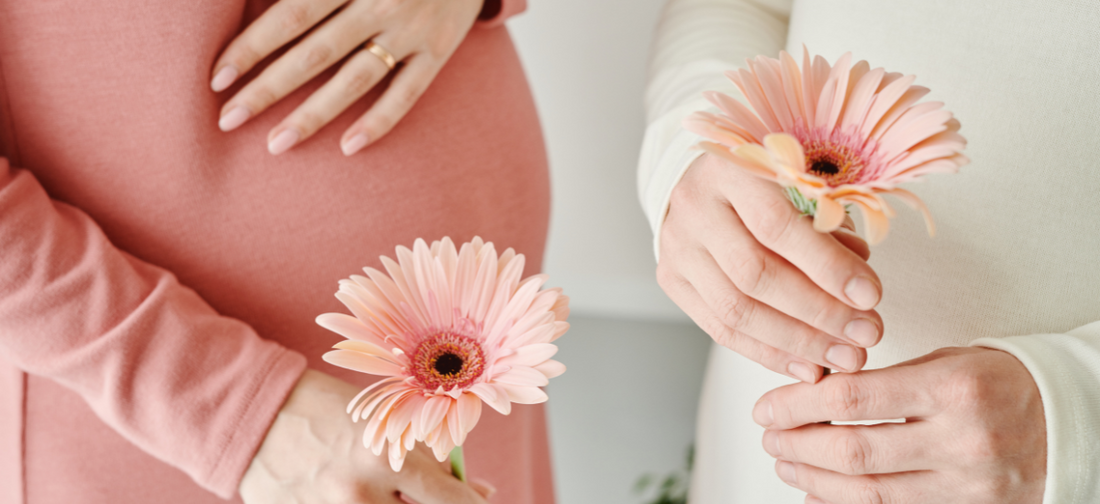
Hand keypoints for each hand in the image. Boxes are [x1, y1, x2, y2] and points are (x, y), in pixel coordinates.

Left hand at [211, 0, 483, 154]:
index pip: (291, 17)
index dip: (251, 47)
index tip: (217, 79)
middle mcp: (381, 2)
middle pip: (315, 53)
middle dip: (267, 88)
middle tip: (227, 120)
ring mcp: (412, 30)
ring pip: (355, 79)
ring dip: (313, 114)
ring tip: (276, 144)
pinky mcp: (439, 50)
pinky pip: (407, 93)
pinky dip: (379, 121)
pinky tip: (348, 148)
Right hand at [240, 370, 492, 503]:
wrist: (254, 414)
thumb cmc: (325, 408)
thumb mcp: (383, 420)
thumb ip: (428, 457)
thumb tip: (477, 491)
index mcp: (386, 460)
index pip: (451, 500)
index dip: (472, 502)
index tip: (482, 500)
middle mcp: (360, 496)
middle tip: (432, 495)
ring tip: (388, 490)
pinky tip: (354, 491)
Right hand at [657, 153, 882, 382]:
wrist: (707, 179)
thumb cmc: (769, 177)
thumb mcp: (805, 179)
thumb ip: (830, 224)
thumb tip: (858, 289)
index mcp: (730, 166)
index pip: (776, 226)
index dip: (826, 265)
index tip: (870, 295)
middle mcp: (694, 206)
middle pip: (754, 274)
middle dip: (818, 313)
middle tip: (866, 335)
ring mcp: (677, 245)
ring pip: (735, 310)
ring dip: (797, 342)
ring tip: (844, 357)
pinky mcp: (672, 278)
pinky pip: (720, 328)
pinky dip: (768, 352)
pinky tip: (808, 365)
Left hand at [754, 347, 1045, 503]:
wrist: (1067, 421)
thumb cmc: (997, 384)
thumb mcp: (945, 361)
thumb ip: (883, 380)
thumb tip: (812, 396)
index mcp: (953, 388)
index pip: (853, 399)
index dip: (798, 405)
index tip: (768, 407)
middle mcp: (963, 440)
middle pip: (853, 451)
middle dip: (797, 446)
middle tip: (769, 437)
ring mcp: (968, 484)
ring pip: (868, 492)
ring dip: (814, 480)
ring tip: (786, 463)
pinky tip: (818, 495)